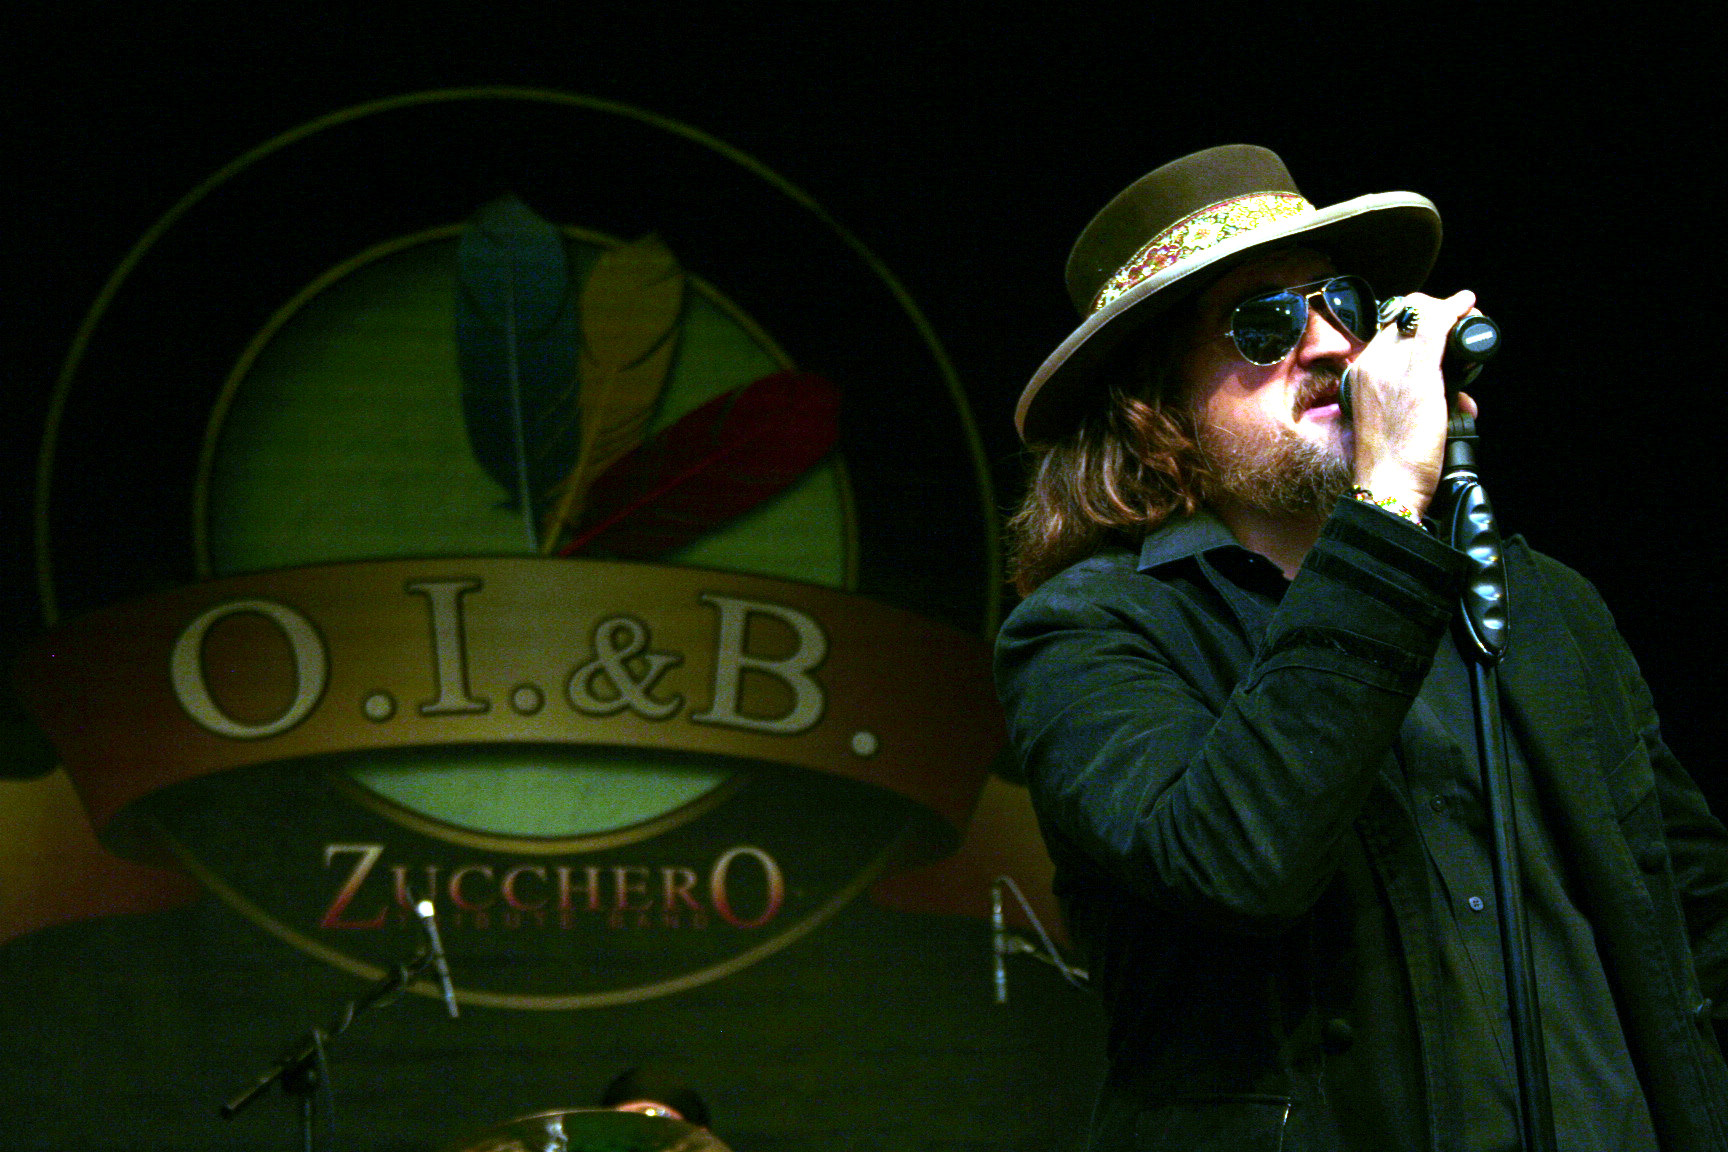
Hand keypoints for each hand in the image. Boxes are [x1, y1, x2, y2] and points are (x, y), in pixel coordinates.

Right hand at [1345, 289, 1478, 516]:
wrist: (1387, 485)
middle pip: (1402, 320)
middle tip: (1459, 321)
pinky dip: (1453, 311)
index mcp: (1359, 375)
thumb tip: (1461, 400)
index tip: (1438, 327)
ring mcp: (1391, 367)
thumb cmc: (1390, 465)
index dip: (1415, 324)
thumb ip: (1417, 403)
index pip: (1387, 334)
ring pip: (1420, 317)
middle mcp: (1370, 365)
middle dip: (1433, 313)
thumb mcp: (1389, 423)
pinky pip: (1434, 327)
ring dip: (1447, 313)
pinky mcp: (1418, 373)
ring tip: (1467, 318)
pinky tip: (1467, 304)